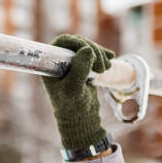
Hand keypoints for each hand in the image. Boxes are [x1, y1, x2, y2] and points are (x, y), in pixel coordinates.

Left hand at [41, 34, 114, 150]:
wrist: (81, 120)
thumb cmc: (73, 107)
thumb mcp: (74, 89)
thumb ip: (79, 69)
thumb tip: (87, 49)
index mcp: (50, 66)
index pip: (62, 42)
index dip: (77, 43)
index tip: (90, 52)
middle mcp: (58, 63)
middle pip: (77, 44)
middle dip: (93, 51)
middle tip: (103, 67)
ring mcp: (70, 65)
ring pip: (86, 48)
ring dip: (99, 55)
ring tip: (106, 68)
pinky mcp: (81, 69)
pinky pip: (92, 56)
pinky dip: (102, 56)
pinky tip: (111, 59)